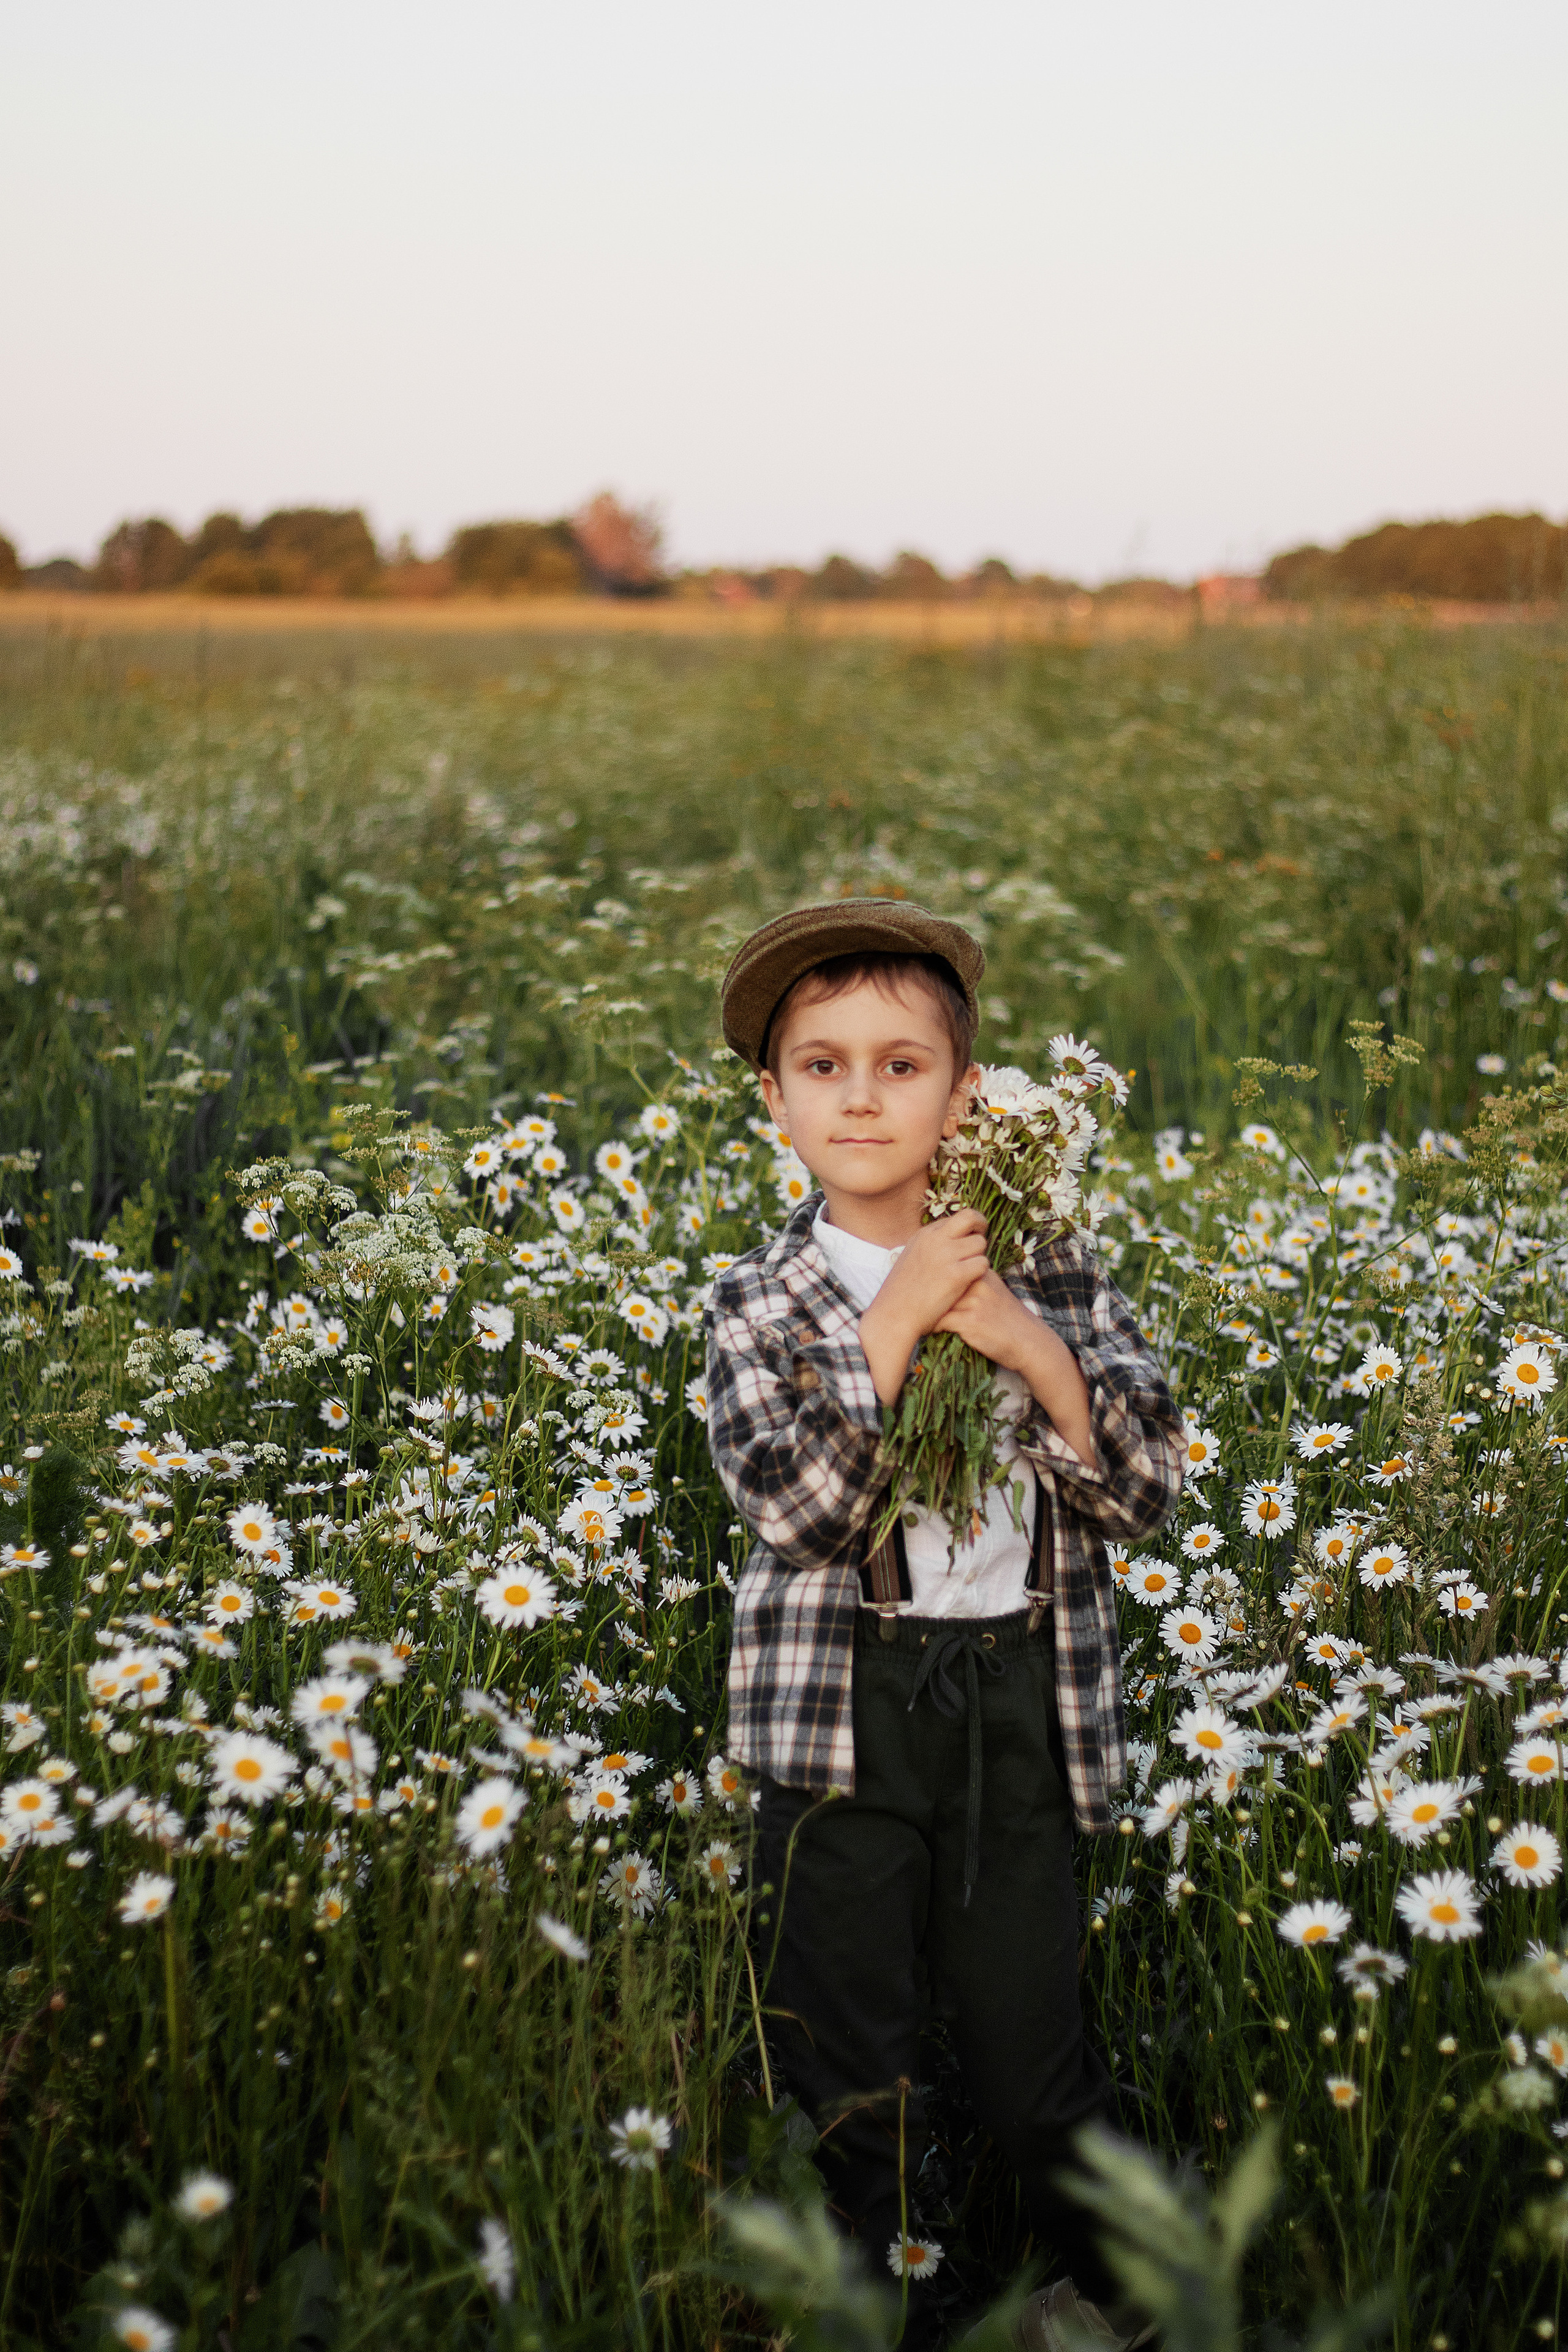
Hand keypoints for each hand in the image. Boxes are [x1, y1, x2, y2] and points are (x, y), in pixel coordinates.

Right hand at [855, 1209, 988, 1404]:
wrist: (893, 1315)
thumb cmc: (903, 1293)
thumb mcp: (912, 1258)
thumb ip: (930, 1247)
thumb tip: (950, 1242)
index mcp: (924, 1234)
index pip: (957, 1218)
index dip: (967, 1229)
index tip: (967, 1241)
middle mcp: (935, 1239)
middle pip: (972, 1217)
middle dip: (981, 1229)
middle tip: (979, 1246)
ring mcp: (946, 1255)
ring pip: (981, 1243)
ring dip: (979, 1257)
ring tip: (969, 1273)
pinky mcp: (956, 1274)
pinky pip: (983, 1264)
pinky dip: (980, 1274)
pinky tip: (969, 1284)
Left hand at [931, 1266, 1042, 1369]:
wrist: (1029, 1341)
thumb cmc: (1008, 1318)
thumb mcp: (994, 1291)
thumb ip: (974, 1282)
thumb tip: (945, 1278)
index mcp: (983, 1273)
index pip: (949, 1269)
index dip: (934, 1281)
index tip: (925, 1290)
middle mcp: (978, 1283)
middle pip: (940, 1283)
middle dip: (927, 1295)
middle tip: (918, 1305)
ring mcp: (974, 1302)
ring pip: (937, 1302)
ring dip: (928, 1312)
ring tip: (922, 1318)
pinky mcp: (970, 1322)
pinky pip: (940, 1322)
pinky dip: (934, 1327)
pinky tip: (934, 1331)